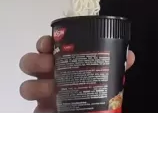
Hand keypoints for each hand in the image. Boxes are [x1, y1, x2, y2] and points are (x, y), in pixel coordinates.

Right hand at [19, 36, 135, 112]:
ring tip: (52, 88)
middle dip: (37, 61)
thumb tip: (129, 56)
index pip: (47, 46)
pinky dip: (42, 111)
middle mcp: (48, 74)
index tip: (50, 43)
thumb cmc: (94, 89)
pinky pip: (34, 112)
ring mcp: (43, 93)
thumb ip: (116, 64)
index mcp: (62, 60)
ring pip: (26, 86)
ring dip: (36, 86)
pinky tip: (52, 109)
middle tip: (50, 64)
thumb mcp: (108, 75)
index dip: (45, 42)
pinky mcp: (42, 112)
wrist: (94, 115)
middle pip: (30, 62)